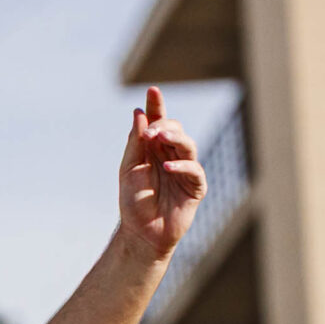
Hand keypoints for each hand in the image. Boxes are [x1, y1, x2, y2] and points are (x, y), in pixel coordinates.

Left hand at [118, 86, 206, 262]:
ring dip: (174, 138)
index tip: (152, 90)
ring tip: (159, 138)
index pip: (157, 122)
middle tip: (150, 132)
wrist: (141, 233)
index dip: (157, 105)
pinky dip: (181, 165)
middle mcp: (171, 155)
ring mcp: (185, 170)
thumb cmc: (134, 202)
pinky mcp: (195, 187)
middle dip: (164, 126)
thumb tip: (139, 113)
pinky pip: (194, 170)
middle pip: (175, 129)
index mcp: (154, 149)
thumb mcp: (129, 169)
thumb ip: (135, 143)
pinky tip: (167, 165)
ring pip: (187, 144)